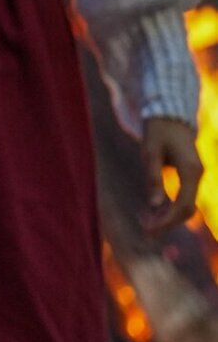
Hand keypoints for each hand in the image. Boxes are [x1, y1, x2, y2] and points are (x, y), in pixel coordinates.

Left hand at [141, 117, 202, 232]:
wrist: (170, 112)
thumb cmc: (158, 129)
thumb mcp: (150, 151)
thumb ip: (153, 177)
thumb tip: (154, 204)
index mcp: (190, 169)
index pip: (183, 205)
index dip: (167, 221)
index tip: (149, 229)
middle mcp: (197, 174)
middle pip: (187, 209)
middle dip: (167, 222)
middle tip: (144, 229)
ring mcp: (196, 174)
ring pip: (186, 204)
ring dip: (168, 216)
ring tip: (145, 222)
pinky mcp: (190, 174)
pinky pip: (184, 196)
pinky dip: (170, 206)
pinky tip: (153, 210)